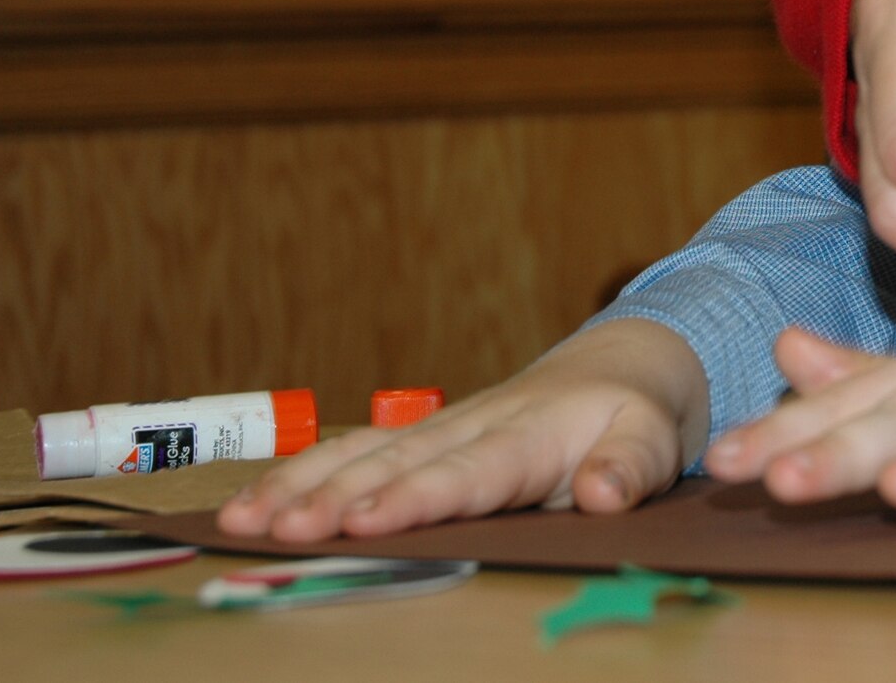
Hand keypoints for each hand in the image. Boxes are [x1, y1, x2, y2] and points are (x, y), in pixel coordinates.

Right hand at [216, 319, 707, 541]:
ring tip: (244, 520)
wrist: (619, 366)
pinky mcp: (419, 437)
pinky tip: (250, 506)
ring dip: (302, 486)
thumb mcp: (651, 439)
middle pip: (397, 465)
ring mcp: (439, 428)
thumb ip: (629, 467)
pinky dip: (301, 476)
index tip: (366, 520)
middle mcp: (472, 426)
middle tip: (285, 529)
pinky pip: (354, 453)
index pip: (469, 471)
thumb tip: (605, 494)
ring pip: (362, 456)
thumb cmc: (633, 416)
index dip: (417, 496)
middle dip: (337, 497)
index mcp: (529, 434)